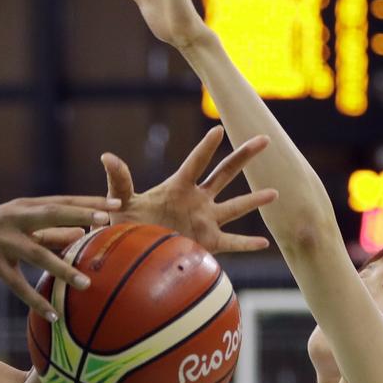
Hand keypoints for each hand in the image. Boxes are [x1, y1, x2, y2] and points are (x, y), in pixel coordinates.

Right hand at [0, 196, 120, 320]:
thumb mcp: (18, 232)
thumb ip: (48, 233)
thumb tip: (81, 235)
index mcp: (22, 207)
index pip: (61, 202)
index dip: (88, 204)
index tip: (116, 205)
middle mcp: (12, 218)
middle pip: (52, 215)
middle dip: (81, 217)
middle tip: (108, 223)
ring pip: (37, 253)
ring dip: (63, 269)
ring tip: (86, 284)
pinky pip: (17, 284)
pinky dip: (35, 300)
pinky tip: (53, 315)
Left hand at [103, 126, 276, 252]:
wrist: (129, 253)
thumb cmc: (124, 224)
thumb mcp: (121, 202)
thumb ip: (118, 180)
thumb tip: (106, 156)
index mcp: (177, 187)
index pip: (195, 163)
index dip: (206, 147)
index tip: (218, 129)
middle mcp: (196, 200)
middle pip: (224, 174)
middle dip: (243, 157)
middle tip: (264, 140)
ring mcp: (204, 220)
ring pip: (235, 207)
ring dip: (254, 200)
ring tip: (275, 192)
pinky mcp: (207, 242)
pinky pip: (231, 242)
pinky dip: (247, 244)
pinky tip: (265, 242)